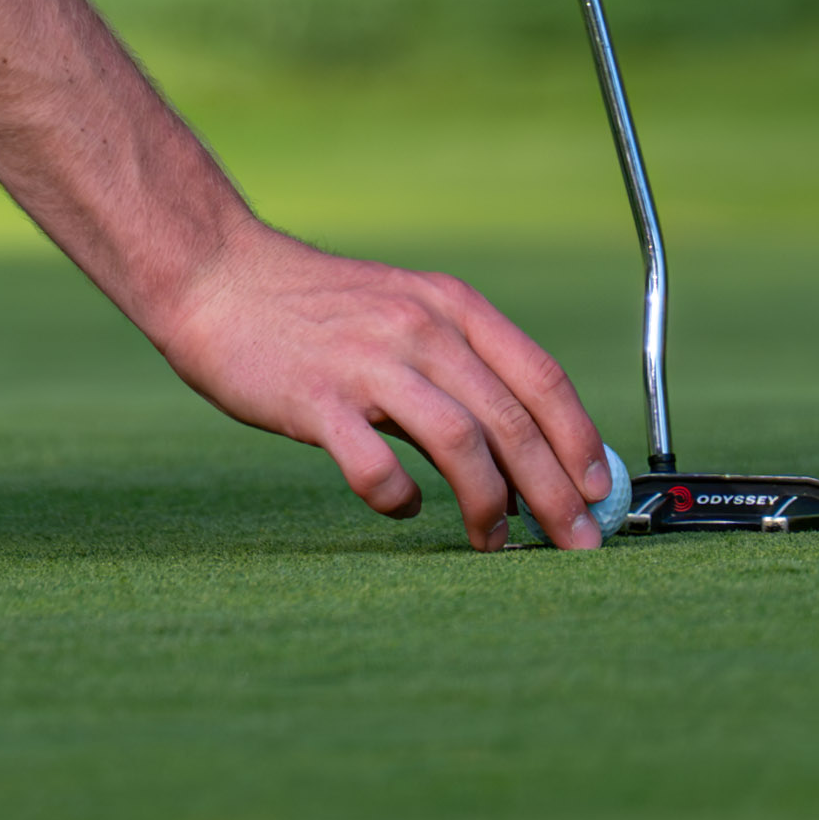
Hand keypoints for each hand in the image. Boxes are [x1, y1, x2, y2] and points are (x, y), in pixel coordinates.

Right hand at [147, 222, 617, 549]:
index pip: (541, 378)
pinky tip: (399, 506)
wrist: (217, 275)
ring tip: (495, 544)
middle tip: (576, 542)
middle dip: (556, 491)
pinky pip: (376, 465)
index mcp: (450, 307)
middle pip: (512, 420)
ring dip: (491, 505)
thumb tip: (525, 451)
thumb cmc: (315, 309)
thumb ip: (458, 368)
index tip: (601, 493)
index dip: (580, 440)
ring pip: (462, 443)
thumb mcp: (402, 314)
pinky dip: (398, 497)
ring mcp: (369, 362)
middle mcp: (421, 329)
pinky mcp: (317, 398)